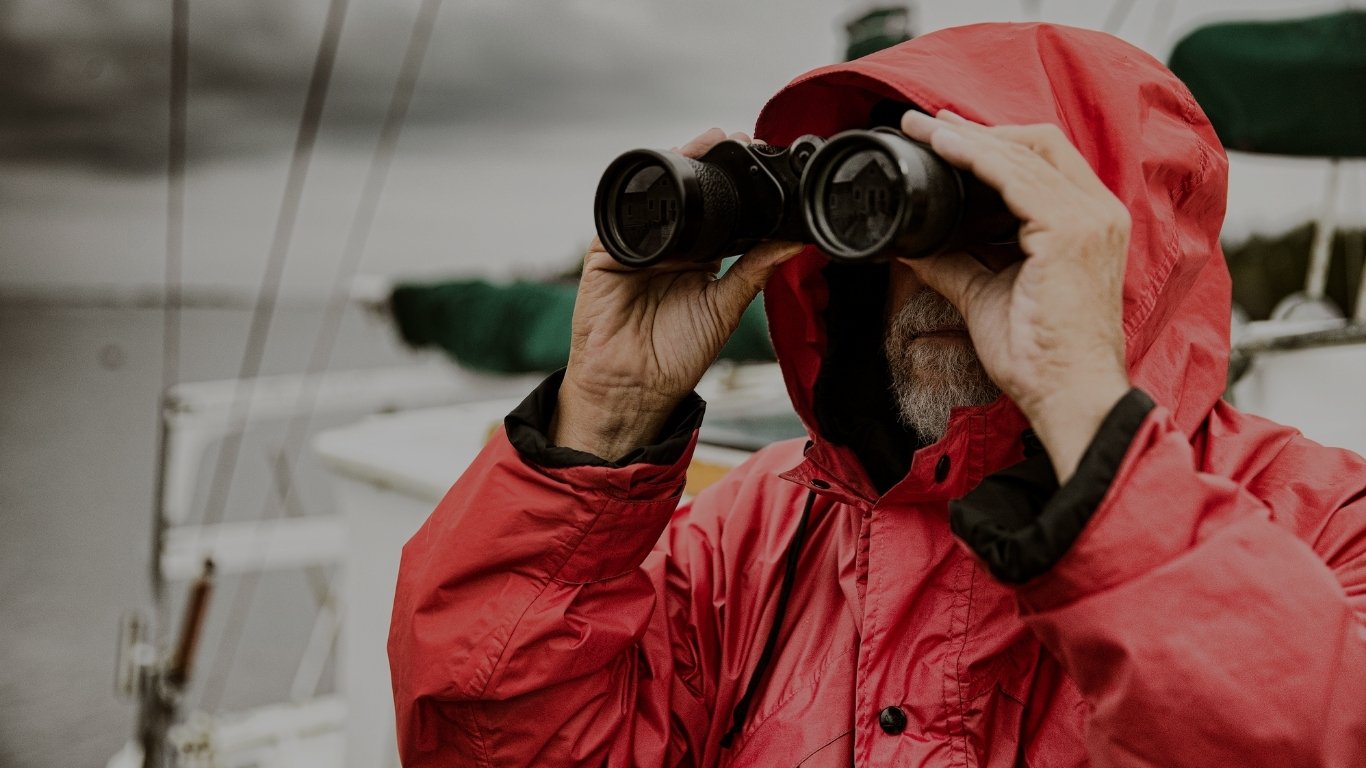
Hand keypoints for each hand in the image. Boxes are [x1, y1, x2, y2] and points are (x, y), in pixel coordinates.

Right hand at [554, 128, 802, 460]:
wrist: (634, 387)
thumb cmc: (676, 357)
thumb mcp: (726, 307)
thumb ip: (756, 269)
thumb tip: (794, 241)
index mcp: (698, 255)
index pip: (716, 207)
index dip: (734, 182)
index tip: (757, 156)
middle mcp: (668, 245)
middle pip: (684, 191)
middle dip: (705, 161)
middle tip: (734, 140)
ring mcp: (635, 246)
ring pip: (654, 194)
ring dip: (675, 166)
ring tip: (702, 144)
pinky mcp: (606, 253)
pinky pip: (620, 218)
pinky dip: (639, 201)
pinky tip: (661, 186)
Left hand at [899, 110, 1130, 481]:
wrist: (1066, 395)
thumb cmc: (1038, 357)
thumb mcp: (987, 295)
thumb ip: (957, 262)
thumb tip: (915, 246)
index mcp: (1087, 223)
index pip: (1042, 161)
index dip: (993, 141)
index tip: (944, 134)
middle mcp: (1097, 213)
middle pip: (1037, 144)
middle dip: (978, 129)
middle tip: (925, 123)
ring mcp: (1088, 219)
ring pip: (1023, 154)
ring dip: (969, 137)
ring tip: (924, 129)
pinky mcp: (1070, 232)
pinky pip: (1016, 178)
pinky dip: (977, 158)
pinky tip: (945, 150)